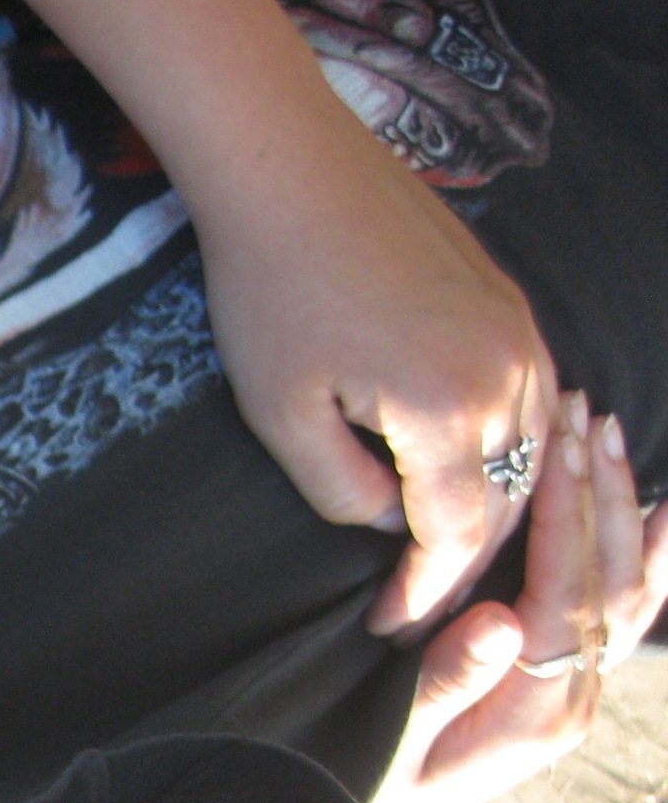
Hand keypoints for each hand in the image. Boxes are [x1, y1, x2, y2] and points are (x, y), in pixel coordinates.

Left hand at [194, 115, 554, 638]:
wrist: (292, 172)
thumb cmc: (271, 292)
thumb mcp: (283, 415)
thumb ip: (341, 490)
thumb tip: (389, 523)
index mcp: (450, 410)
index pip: (458, 537)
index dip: (424, 594)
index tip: (388, 630)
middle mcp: (507, 372)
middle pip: (507, 501)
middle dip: (463, 566)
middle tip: (415, 611)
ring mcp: (518, 331)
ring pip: (529, 452)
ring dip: (491, 510)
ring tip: (439, 557)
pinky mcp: (508, 303)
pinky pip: (530, 400)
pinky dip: (505, 451)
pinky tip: (468, 476)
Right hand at [367, 397, 667, 802]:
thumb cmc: (352, 795)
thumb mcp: (387, 749)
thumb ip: (447, 688)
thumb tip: (502, 623)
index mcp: (534, 716)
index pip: (565, 597)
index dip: (565, 522)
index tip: (554, 452)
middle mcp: (570, 704)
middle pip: (612, 584)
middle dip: (600, 497)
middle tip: (583, 418)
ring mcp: (572, 697)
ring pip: (627, 592)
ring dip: (621, 510)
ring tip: (604, 433)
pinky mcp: (559, 689)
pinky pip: (617, 612)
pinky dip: (640, 556)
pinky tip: (655, 510)